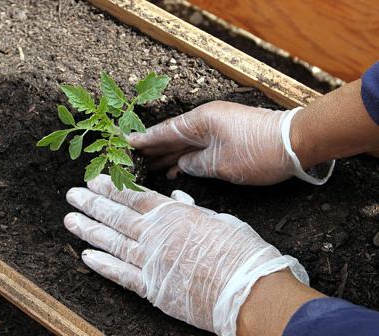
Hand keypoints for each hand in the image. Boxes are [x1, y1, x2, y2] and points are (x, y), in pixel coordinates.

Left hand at [64, 175, 307, 334]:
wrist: (247, 289)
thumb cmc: (238, 251)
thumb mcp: (218, 219)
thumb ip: (192, 210)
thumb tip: (177, 199)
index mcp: (171, 215)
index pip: (133, 197)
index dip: (111, 187)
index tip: (94, 179)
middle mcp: (154, 236)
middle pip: (116, 217)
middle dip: (92, 204)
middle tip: (73, 194)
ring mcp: (150, 262)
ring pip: (112, 242)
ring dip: (89, 230)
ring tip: (71, 220)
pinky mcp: (151, 288)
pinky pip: (121, 275)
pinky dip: (102, 266)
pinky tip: (86, 256)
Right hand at [129, 101, 333, 184]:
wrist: (296, 143)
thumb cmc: (259, 152)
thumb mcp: (221, 164)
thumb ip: (195, 165)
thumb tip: (182, 165)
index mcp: (200, 121)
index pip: (164, 132)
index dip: (145, 140)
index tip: (126, 142)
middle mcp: (205, 121)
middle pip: (172, 136)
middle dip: (153, 149)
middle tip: (132, 159)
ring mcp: (216, 128)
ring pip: (185, 143)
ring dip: (168, 155)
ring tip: (149, 167)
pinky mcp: (226, 137)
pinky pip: (198, 147)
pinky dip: (186, 158)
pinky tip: (176, 169)